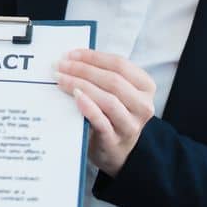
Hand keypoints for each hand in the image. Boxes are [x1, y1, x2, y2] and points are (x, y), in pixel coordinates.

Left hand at [55, 49, 156, 176]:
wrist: (116, 152)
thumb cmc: (112, 115)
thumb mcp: (117, 93)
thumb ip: (103, 75)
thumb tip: (73, 58)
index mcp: (145, 87)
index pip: (120, 64)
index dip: (94, 57)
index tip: (71, 54)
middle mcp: (143, 105)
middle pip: (113, 80)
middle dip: (83, 69)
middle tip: (61, 65)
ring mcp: (130, 125)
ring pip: (108, 99)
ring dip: (81, 85)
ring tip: (61, 79)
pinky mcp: (115, 141)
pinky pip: (101, 120)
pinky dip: (87, 106)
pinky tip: (75, 96)